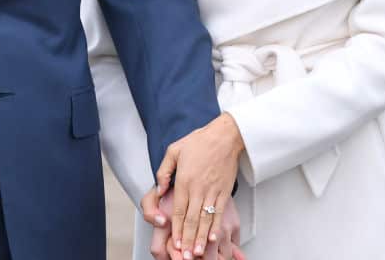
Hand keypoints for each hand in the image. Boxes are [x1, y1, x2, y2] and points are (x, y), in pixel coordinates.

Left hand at [155, 114, 243, 257]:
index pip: (178, 210)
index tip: (175, 242)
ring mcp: (212, 191)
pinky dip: (215, 227)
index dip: (176, 229)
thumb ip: (163, 172)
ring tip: (196, 252)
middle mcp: (198, 188)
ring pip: (205, 220)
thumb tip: (160, 189)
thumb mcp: (173, 150)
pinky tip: (211, 238)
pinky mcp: (224, 191)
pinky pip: (219, 213)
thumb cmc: (200, 141)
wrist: (224, 136)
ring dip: (200, 238)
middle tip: (185, 255)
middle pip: (191, 219)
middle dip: (187, 240)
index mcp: (184, 180)